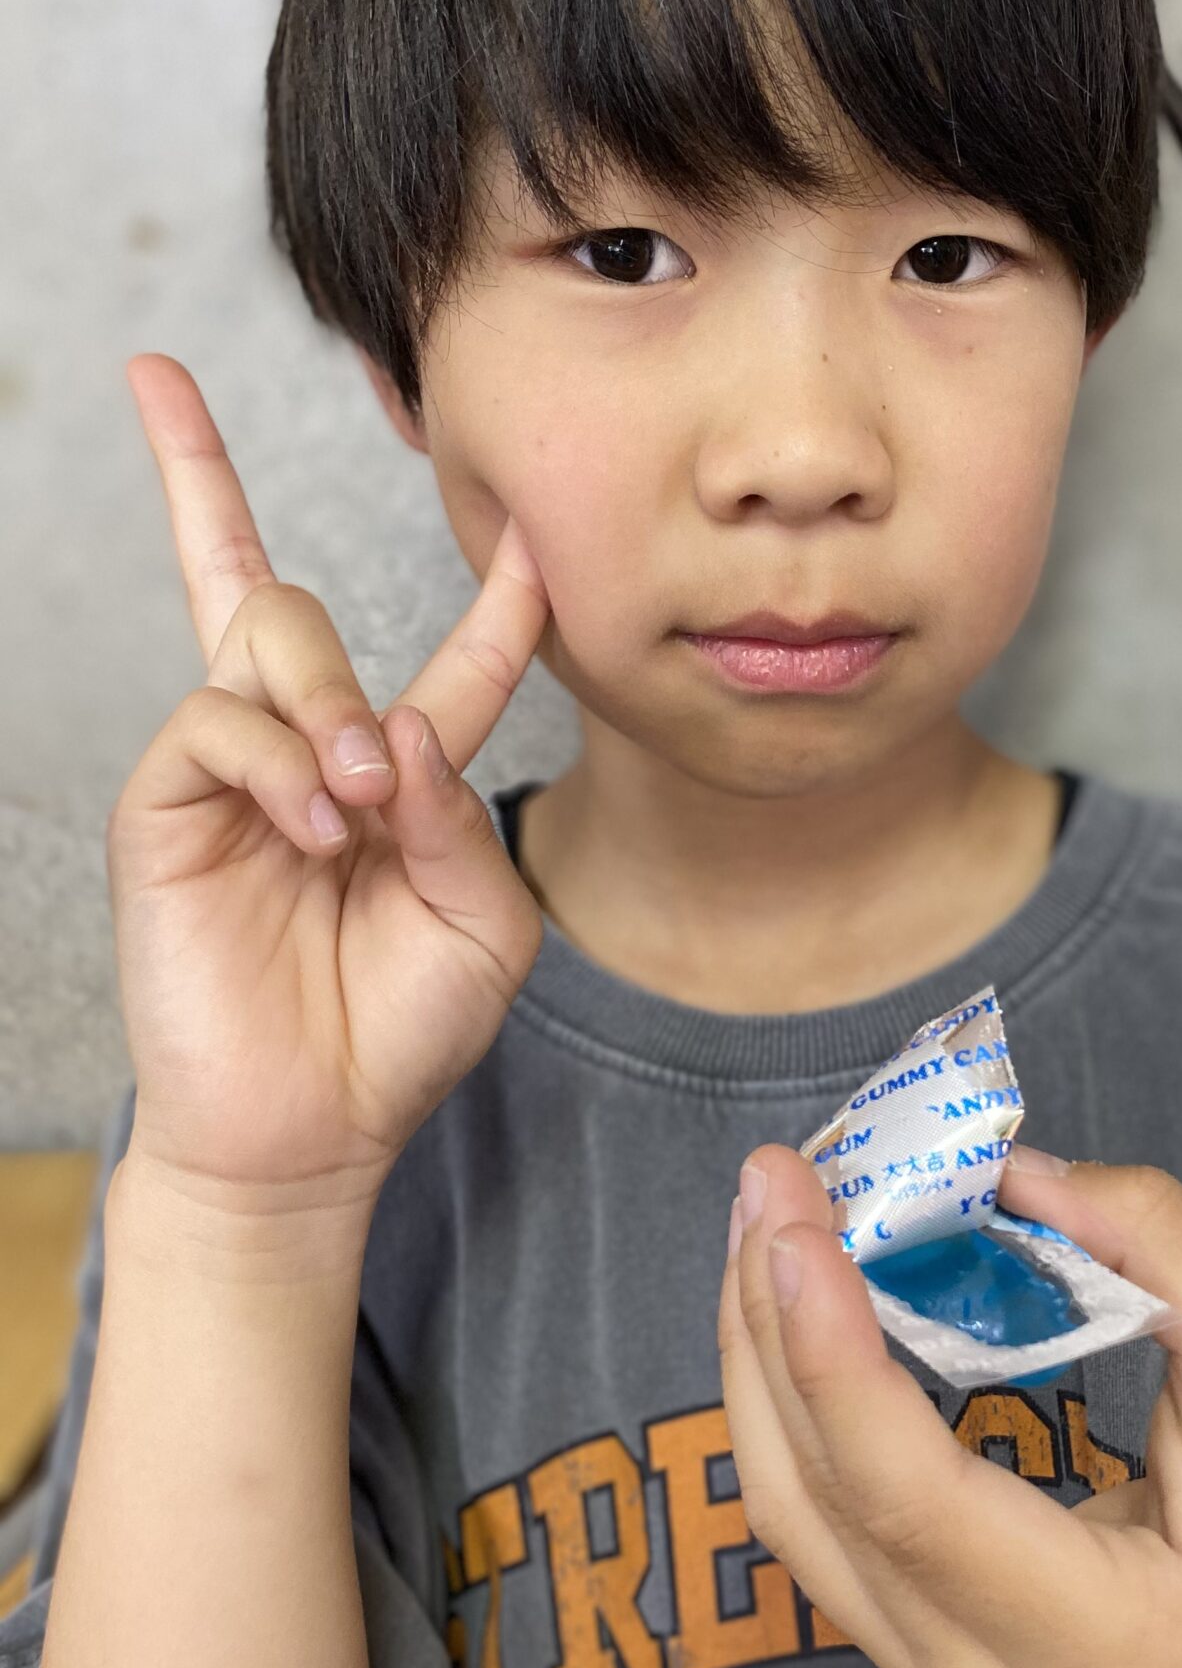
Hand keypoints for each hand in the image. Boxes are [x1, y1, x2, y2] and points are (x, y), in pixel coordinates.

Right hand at [107, 354, 551, 1207]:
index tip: (530, 536)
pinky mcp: (166, 808)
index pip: (455, 661)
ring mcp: (229, 775)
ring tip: (349, 806)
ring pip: (261, 631)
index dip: (496, 597)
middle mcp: (304, 756)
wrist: (313, 1132)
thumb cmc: (398, 1034)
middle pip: (283, 602)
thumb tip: (403, 732)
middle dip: (335, 659)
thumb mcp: (485, 926)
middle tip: (380, 777)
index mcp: (399, 780)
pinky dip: (276, 761)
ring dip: (322, 702)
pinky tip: (310, 830)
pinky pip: (213, 719)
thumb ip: (463, 817)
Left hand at [717, 1142, 1181, 1667]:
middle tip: (773, 1175)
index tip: (795, 1223)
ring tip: (772, 1216)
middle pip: (825, 1504)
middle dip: (773, 1322)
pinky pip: (824, 1531)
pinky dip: (801, 1404)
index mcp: (1120, 1651)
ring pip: (796, 1520)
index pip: (918, 1502)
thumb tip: (1006, 1169)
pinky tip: (799, 1304)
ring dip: (763, 1356)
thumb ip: (1155, 1252)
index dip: (832, 1356)